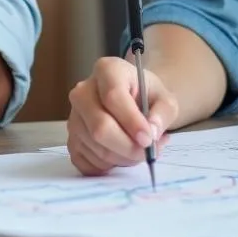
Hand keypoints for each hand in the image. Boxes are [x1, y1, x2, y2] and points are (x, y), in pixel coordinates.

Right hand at [67, 57, 175, 175]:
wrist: (134, 100)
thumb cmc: (147, 96)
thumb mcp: (165, 98)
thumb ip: (163, 113)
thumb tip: (152, 131)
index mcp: (107, 70)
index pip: (113, 97)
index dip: (131, 122)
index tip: (148, 139)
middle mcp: (83, 91)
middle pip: (100, 127)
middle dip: (127, 147)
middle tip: (148, 152)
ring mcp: (74, 117)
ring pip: (96, 148)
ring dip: (123, 157)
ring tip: (140, 150)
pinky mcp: (71, 140)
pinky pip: (87, 162)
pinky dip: (109, 166)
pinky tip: (122, 155)